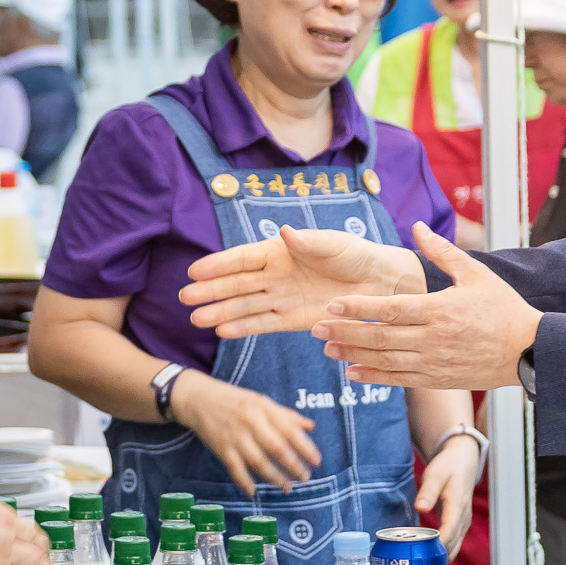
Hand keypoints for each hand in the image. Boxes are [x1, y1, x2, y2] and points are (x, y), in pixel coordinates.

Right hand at [173, 369, 318, 494]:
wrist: (198, 398)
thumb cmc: (234, 400)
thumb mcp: (260, 401)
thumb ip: (285, 414)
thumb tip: (310, 426)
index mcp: (263, 408)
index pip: (289, 430)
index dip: (305, 447)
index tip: (316, 460)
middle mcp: (250, 422)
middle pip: (276, 448)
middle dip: (293, 466)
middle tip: (305, 478)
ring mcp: (235, 437)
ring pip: (258, 462)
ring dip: (274, 477)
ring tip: (287, 488)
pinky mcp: (221, 448)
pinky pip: (235, 469)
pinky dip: (244, 481)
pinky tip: (254, 491)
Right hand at [180, 224, 420, 339]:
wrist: (381, 284)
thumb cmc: (357, 255)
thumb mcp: (336, 244)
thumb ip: (309, 242)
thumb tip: (286, 232)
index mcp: (280, 251)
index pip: (243, 258)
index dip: (219, 264)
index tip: (195, 270)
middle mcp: (275, 275)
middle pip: (237, 284)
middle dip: (211, 291)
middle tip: (184, 298)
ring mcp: (282, 298)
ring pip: (245, 306)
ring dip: (221, 312)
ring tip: (196, 320)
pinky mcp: (293, 319)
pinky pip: (264, 324)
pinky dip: (244, 328)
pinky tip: (223, 332)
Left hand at [310, 224, 540, 392]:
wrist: (528, 350)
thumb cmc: (503, 308)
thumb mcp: (475, 273)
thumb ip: (442, 251)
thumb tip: (416, 226)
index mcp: (439, 309)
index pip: (389, 308)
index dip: (358, 308)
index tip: (332, 306)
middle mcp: (432, 338)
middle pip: (379, 336)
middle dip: (344, 332)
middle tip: (315, 328)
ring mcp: (434, 362)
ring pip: (385, 359)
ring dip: (353, 355)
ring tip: (327, 348)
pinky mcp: (438, 379)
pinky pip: (399, 379)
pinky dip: (374, 376)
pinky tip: (352, 372)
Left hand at [416, 431, 482, 553]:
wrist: (464, 461)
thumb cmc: (448, 466)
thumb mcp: (435, 474)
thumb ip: (428, 491)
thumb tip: (421, 507)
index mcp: (458, 505)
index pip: (450, 531)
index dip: (438, 545)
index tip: (424, 555)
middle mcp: (463, 517)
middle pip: (453, 544)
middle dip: (436, 555)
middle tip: (416, 564)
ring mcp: (463, 522)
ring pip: (454, 546)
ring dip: (440, 555)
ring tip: (419, 563)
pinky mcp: (459, 524)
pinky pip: (453, 543)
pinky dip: (443, 550)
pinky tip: (427, 555)